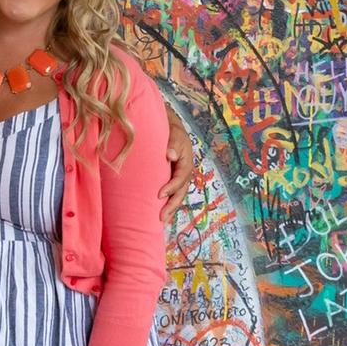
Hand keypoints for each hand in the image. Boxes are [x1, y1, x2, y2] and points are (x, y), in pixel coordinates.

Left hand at [159, 105, 193, 221]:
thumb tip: (170, 155)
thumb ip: (172, 141)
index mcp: (187, 159)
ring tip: (161, 221)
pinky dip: (167, 203)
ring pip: (178, 194)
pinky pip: (172, 192)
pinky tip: (160, 214)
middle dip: (172, 205)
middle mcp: (185, 170)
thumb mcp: (172, 131)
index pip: (181, 176)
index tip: (159, 195)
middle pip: (181, 190)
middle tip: (161, 217)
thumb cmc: (168, 127)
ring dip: (170, 208)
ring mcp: (179, 175)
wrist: (167, 124)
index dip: (172, 187)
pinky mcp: (172, 177)